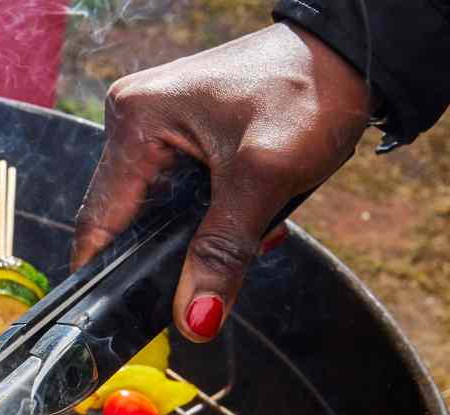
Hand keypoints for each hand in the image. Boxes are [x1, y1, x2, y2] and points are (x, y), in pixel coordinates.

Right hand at [71, 23, 372, 341]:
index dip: (110, 273)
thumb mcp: (265, 180)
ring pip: (159, 210)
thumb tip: (193, 322)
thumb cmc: (307, 93)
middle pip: (129, 218)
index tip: (126, 318)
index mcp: (136, 120)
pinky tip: (248, 213)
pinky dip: (212, 213)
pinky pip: (180, 192)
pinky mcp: (181, 132)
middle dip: (173, 251)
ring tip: (249, 235)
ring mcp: (156, 124)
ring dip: (199, 234)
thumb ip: (222, 253)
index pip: (100, 218)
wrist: (349, 56)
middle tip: (216, 278)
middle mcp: (134, 118)